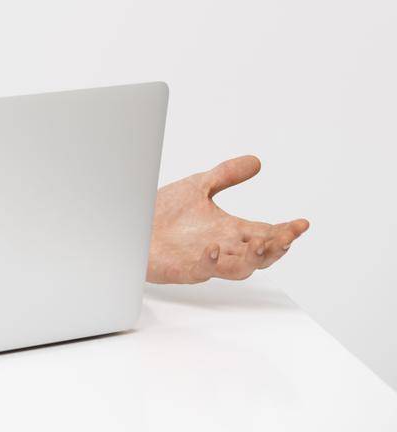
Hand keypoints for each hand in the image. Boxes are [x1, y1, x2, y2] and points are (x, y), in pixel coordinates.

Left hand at [146, 155, 308, 283]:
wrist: (128, 223)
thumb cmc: (162, 211)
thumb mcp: (198, 186)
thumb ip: (226, 175)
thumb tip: (256, 161)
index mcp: (228, 230)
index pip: (265, 233)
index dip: (285, 231)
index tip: (302, 223)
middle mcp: (221, 247)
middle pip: (259, 256)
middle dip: (276, 248)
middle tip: (288, 237)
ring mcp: (204, 260)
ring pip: (238, 269)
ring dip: (252, 259)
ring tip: (262, 245)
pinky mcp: (183, 267)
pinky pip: (201, 270)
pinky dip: (211, 261)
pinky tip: (213, 248)